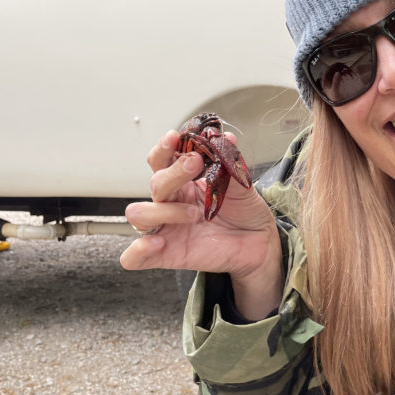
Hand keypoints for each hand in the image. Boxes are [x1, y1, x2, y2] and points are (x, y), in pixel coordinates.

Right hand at [119, 129, 282, 319]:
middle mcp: (170, 203)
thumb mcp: (241, 184)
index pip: (161, 161)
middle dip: (174, 173)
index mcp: (183, 182)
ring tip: (195, 214)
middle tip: (195, 164)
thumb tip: (227, 139)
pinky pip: (136, 257)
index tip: (175, 137)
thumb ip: (230, 163)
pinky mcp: (168, 254)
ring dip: (165, 210)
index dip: (163, 149)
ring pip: (139, 215)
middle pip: (155, 184)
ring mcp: (167, 228)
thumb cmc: (244, 211)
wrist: (259, 241)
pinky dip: (138, 251)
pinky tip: (158, 243)